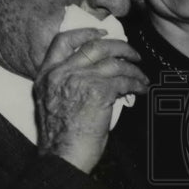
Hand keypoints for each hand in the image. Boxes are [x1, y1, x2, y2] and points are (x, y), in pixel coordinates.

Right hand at [34, 27, 148, 172]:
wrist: (62, 156)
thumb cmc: (61, 138)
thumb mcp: (53, 102)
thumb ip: (67, 83)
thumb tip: (96, 75)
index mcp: (46, 74)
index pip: (63, 41)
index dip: (85, 32)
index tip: (101, 32)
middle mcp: (61, 73)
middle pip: (94, 46)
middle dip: (119, 46)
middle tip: (132, 53)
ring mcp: (78, 80)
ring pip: (113, 63)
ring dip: (133, 68)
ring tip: (142, 76)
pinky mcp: (97, 92)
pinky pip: (123, 81)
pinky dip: (136, 83)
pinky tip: (141, 89)